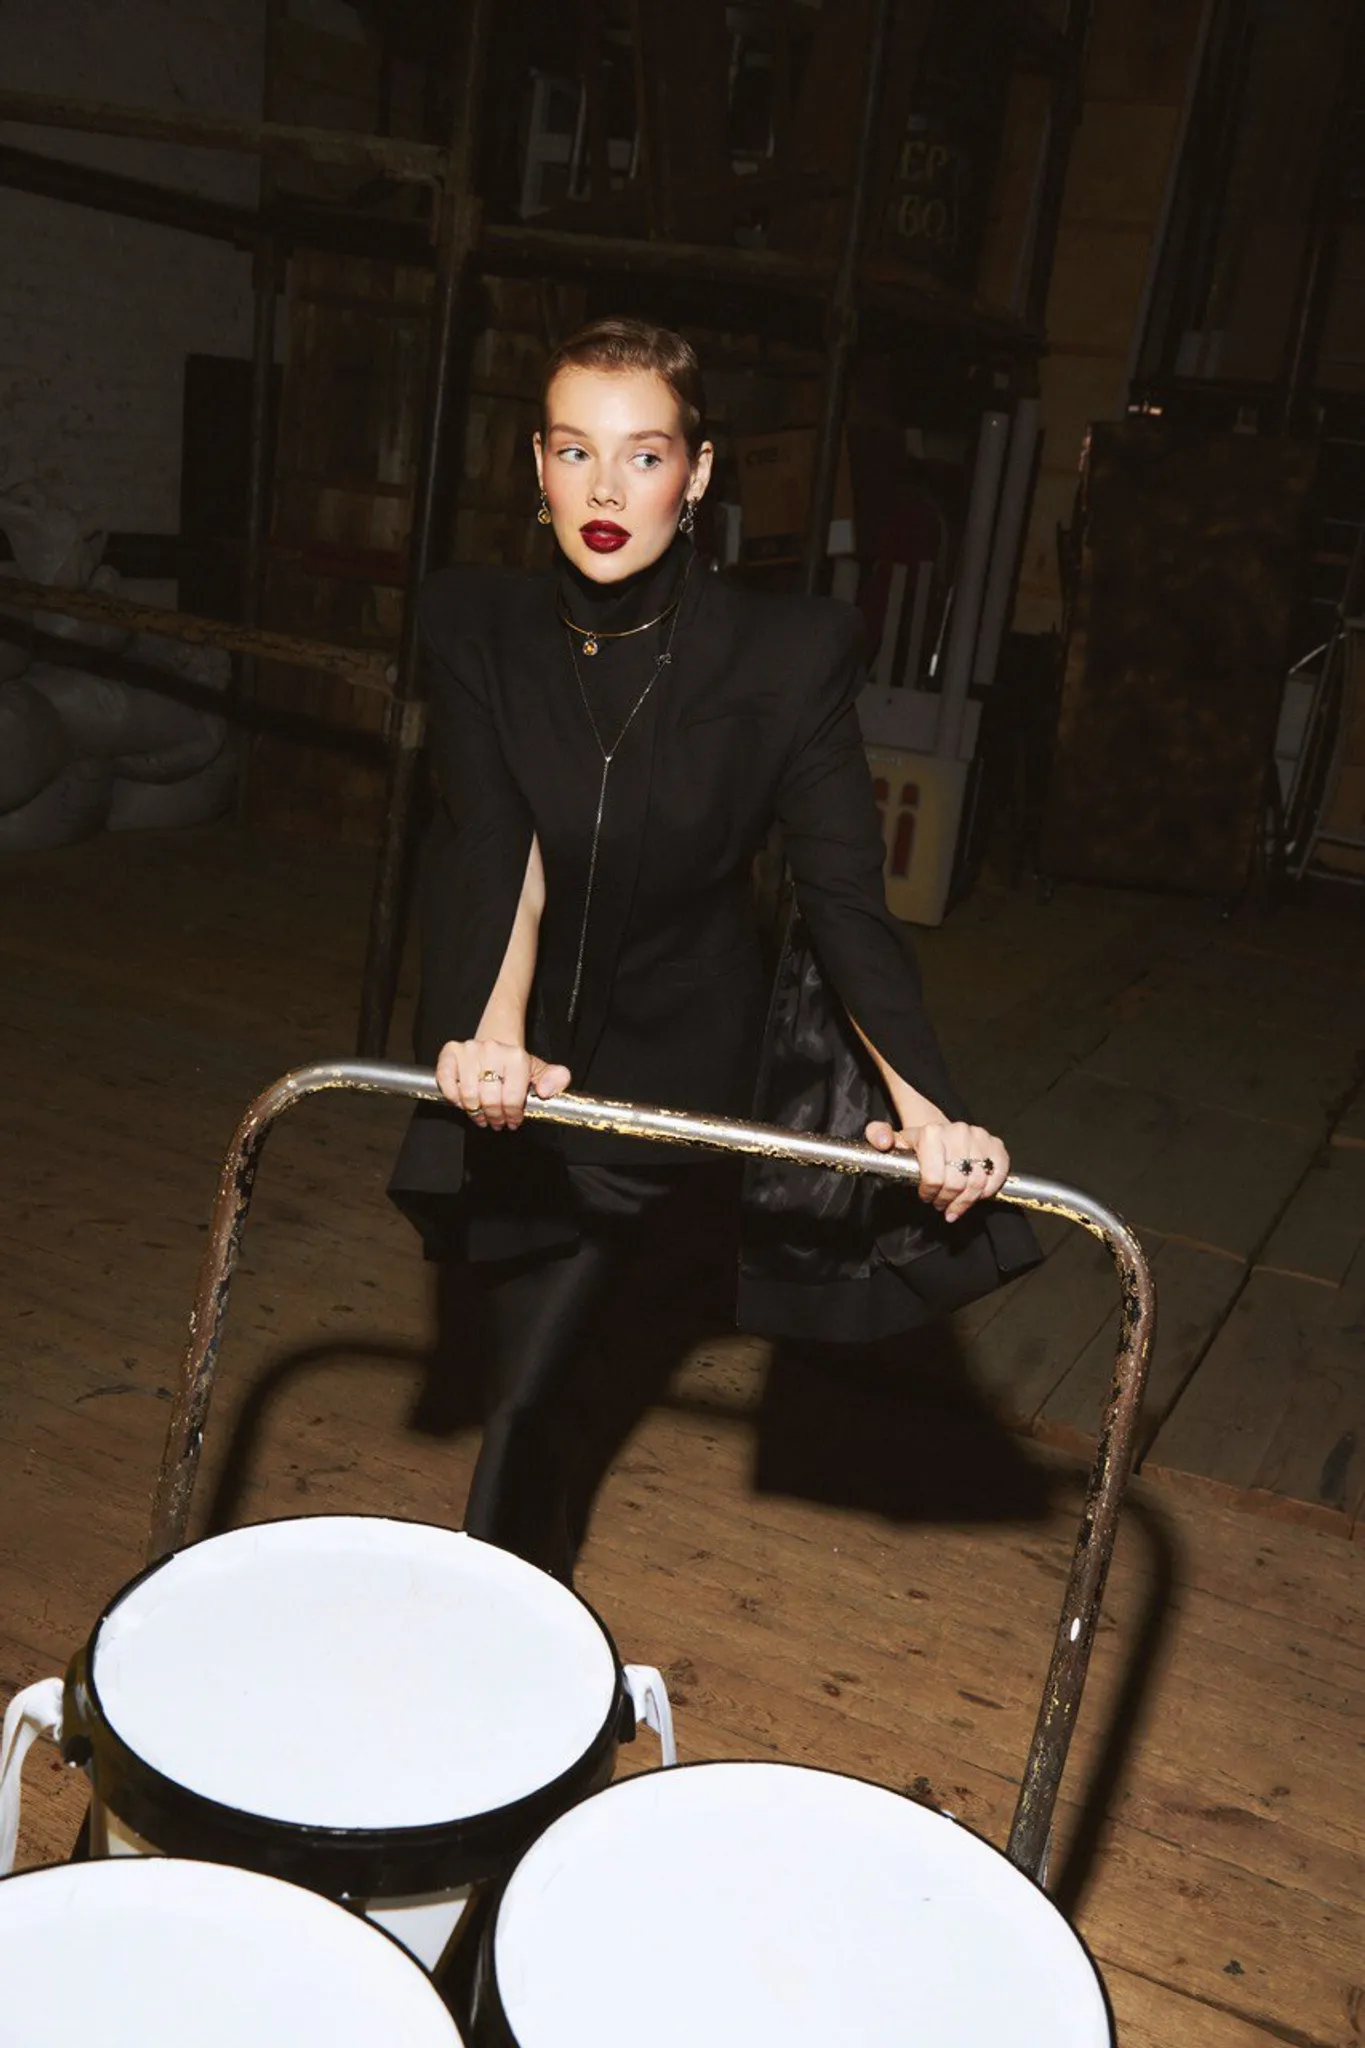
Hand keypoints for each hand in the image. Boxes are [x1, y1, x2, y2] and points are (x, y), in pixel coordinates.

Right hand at [435, 1039, 570, 1131]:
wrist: (495, 1048)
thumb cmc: (514, 1066)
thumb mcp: (539, 1072)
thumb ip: (556, 1078)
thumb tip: (547, 1090)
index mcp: (516, 1056)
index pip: (512, 1098)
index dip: (512, 1116)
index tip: (512, 1120)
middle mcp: (492, 1049)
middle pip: (489, 1099)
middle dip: (494, 1116)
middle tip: (497, 1121)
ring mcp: (469, 1050)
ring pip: (468, 1095)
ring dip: (474, 1111)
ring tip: (481, 1114)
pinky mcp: (450, 1052)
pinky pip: (447, 1082)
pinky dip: (453, 1096)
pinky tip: (462, 1102)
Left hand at [864, 1117, 1009, 1222]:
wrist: (942, 1134)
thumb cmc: (919, 1145)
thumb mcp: (894, 1141)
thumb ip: (878, 1136)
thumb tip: (883, 1143)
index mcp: (932, 1132)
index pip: (934, 1178)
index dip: (930, 1194)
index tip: (926, 1197)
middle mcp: (958, 1131)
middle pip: (957, 1183)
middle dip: (947, 1201)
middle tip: (941, 1205)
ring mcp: (979, 1137)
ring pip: (978, 1183)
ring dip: (966, 1201)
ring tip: (956, 1206)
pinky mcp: (996, 1145)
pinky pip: (998, 1175)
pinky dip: (988, 1190)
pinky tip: (977, 1195)